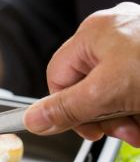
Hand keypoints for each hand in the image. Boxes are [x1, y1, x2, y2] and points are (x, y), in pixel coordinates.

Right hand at [24, 2, 139, 145]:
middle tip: (124, 130)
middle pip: (90, 85)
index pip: (58, 77)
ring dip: (128, 117)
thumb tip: (31, 121)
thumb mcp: (110, 94)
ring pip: (118, 90)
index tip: (88, 130)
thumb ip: (67, 110)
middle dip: (106, 115)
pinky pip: (138, 88)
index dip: (68, 109)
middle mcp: (118, 32)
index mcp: (95, 32)